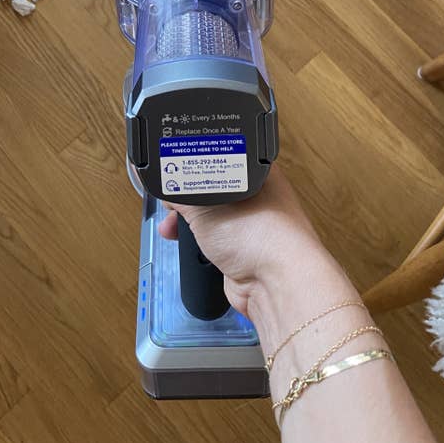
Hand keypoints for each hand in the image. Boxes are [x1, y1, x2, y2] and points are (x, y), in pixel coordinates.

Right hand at [159, 164, 333, 317]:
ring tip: (171, 227)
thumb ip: (183, 193)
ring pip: (213, 218)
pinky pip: (216, 241)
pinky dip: (200, 244)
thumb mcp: (207, 205)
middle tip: (170, 205)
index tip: (173, 173)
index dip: (193, 166)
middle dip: (187, 199)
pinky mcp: (245, 252)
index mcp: (258, 172)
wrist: (277, 283)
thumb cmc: (258, 233)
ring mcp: (253, 226)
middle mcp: (258, 197)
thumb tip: (167, 186)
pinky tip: (188, 246)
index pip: (220, 159)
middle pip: (212, 191)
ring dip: (189, 224)